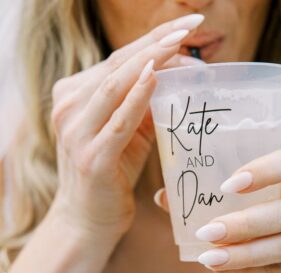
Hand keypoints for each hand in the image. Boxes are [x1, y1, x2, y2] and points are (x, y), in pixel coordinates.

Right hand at [49, 14, 203, 245]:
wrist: (88, 220)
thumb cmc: (112, 175)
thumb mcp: (128, 134)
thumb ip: (144, 105)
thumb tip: (178, 74)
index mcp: (75, 96)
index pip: (118, 60)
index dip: (152, 40)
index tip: (187, 25)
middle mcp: (69, 108)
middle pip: (118, 65)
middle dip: (157, 42)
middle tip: (191, 24)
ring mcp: (77, 132)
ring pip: (115, 85)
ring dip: (151, 60)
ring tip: (182, 43)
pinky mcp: (92, 158)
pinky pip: (118, 121)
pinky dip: (137, 96)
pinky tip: (156, 76)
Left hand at [154, 149, 280, 272]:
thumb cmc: (272, 231)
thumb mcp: (253, 209)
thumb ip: (215, 201)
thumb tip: (163, 197)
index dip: (262, 171)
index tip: (226, 185)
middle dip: (243, 223)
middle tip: (206, 231)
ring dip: (243, 252)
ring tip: (209, 257)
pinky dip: (249, 272)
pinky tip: (222, 270)